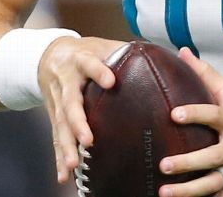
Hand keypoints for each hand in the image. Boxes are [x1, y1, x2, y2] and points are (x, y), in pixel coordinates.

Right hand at [37, 35, 126, 183]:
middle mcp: (66, 82)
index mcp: (80, 61)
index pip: (90, 64)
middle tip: (88, 140)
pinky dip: (59, 158)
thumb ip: (128, 53)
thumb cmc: (86, 52)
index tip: (110, 82)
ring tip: (74, 165)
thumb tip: (172, 55)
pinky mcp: (55, 116)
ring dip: (67, 147)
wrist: (50, 54)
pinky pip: (57, 138)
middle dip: (78, 123)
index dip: (99, 72)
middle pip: (70, 103)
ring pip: (60, 125)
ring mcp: (58, 101)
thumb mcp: (103, 45)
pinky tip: (65, 177)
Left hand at [158, 48, 222, 196]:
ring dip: (188, 190)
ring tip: (164, 192)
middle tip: (164, 164)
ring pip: (213, 183)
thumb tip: (183, 53)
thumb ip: (206, 75)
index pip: (214, 116)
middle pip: (212, 157)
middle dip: (188, 162)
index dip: (195, 114)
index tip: (174, 114)